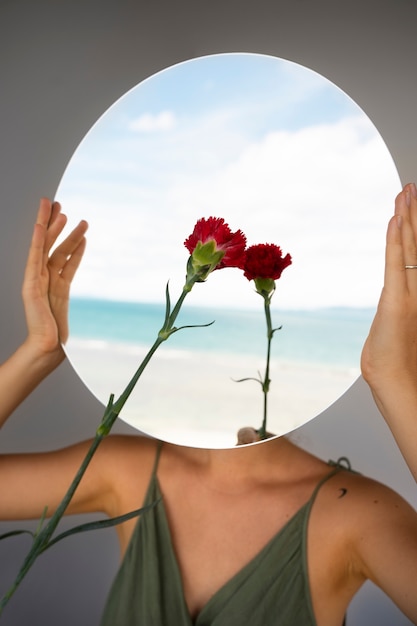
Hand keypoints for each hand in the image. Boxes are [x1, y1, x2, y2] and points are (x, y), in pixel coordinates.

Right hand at [22, 198, 87, 359]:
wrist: (46, 347)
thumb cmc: (55, 330)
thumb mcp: (63, 298)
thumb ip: (66, 278)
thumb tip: (75, 266)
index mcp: (51, 281)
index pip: (58, 252)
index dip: (65, 235)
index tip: (69, 218)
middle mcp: (42, 277)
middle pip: (49, 244)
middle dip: (53, 223)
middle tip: (57, 203)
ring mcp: (36, 280)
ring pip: (45, 248)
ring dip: (54, 228)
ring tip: (63, 211)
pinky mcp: (31, 285)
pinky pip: (37, 259)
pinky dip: (41, 243)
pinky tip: (47, 228)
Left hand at [361, 183, 416, 391]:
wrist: (394, 381)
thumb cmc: (392, 361)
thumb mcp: (391, 327)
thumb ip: (394, 309)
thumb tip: (391, 304)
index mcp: (416, 292)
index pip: (415, 253)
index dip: (414, 229)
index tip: (409, 208)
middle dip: (414, 214)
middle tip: (411, 188)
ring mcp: (412, 292)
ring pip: (410, 247)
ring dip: (408, 217)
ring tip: (407, 191)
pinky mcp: (398, 299)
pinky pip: (397, 262)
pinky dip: (397, 239)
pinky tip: (397, 218)